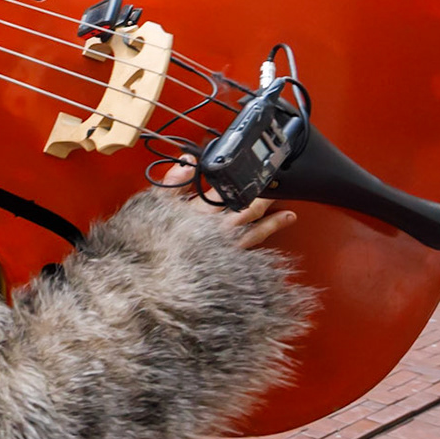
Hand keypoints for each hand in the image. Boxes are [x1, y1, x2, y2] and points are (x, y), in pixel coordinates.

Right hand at [160, 162, 295, 250]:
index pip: (224, 189)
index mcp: (198, 212)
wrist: (152, 278)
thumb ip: (171, 182)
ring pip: (254, 227)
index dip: (241, 178)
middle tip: (277, 184)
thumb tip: (188, 160)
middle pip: (245, 206)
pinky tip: (281, 225)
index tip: (255, 169)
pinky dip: (269, 232)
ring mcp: (224, 245)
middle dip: (262, 195)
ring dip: (273, 219)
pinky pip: (254, 245)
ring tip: (288, 214)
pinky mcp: (228, 259)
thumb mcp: (153, 206)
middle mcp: (215, 228)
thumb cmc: (150, 243)